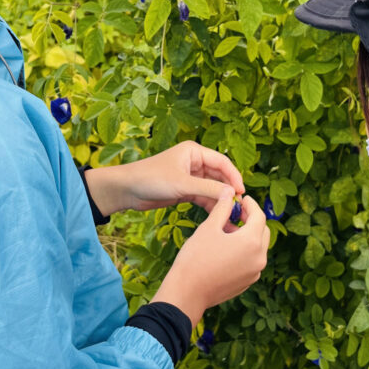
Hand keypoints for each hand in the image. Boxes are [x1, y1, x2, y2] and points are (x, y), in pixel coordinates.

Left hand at [83, 141, 244, 216]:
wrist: (127, 190)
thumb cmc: (151, 179)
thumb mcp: (181, 184)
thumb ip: (207, 189)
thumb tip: (231, 194)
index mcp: (194, 152)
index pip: (222, 162)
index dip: (234, 176)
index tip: (241, 192)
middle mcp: (194, 162)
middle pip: (219, 176)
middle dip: (228, 190)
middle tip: (238, 207)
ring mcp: (190, 177)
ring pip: (212, 188)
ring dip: (220, 200)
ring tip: (231, 216)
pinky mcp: (184, 190)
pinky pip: (203, 197)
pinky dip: (210, 206)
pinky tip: (218, 217)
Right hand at [151, 194, 269, 325]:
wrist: (187, 292)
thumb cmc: (195, 258)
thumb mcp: (209, 228)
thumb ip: (223, 208)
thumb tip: (229, 194)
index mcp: (251, 242)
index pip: (259, 216)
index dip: (251, 204)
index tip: (242, 199)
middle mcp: (259, 258)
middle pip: (262, 232)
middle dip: (251, 219)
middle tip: (236, 212)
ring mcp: (254, 273)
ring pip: (257, 247)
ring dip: (247, 235)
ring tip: (227, 230)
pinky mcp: (247, 282)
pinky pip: (251, 261)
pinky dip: (244, 251)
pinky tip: (226, 248)